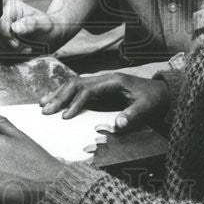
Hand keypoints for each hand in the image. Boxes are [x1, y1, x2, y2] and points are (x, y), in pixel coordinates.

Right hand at [0, 0, 71, 57]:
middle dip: (8, 45)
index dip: (5, 34)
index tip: (17, 43)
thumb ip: (31, 24)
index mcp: (12, 8)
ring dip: (8, 52)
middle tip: (24, 49)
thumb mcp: (43, 24)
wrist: (50, 37)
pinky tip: (19, 55)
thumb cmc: (47, 27)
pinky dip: (6, 56)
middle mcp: (3, 18)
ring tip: (25, 51)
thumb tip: (15, 28)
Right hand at [39, 72, 169, 131]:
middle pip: (76, 83)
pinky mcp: (100, 89)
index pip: (88, 90)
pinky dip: (64, 94)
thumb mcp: (147, 108)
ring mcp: (101, 82)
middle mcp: (104, 78)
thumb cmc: (154, 100)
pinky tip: (54, 101)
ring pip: (74, 84)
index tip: (64, 117)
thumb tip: (118, 124)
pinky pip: (78, 89)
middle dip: (59, 96)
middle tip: (45, 111)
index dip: (75, 103)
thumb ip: (133, 115)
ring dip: (58, 93)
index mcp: (113, 81)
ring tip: (42, 104)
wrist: (162, 92)